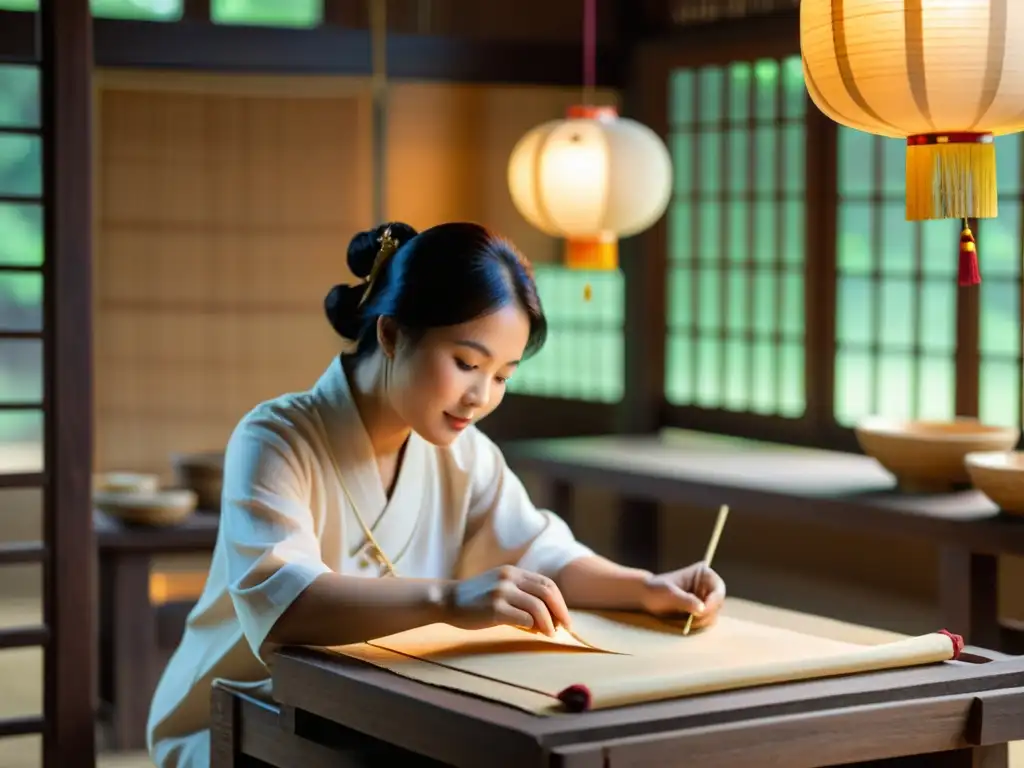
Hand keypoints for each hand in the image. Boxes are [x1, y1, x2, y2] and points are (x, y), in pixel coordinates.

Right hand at [444, 565, 571, 636]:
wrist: (447, 600)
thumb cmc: (475, 600)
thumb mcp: (499, 587)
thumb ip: (521, 596)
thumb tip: (546, 620)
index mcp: (513, 572)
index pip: (547, 584)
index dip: (560, 602)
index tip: (564, 617)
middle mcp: (510, 578)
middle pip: (547, 593)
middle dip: (560, 612)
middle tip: (564, 627)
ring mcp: (502, 592)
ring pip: (538, 607)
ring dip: (548, 623)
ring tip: (549, 633)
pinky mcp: (494, 608)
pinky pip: (524, 618)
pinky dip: (533, 627)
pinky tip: (533, 632)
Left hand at [641, 562, 725, 629]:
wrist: (645, 596)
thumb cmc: (656, 590)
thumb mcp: (669, 594)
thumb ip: (686, 601)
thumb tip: (702, 609)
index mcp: (703, 574)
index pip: (718, 590)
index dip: (713, 603)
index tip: (701, 612)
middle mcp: (708, 586)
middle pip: (718, 605)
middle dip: (706, 614)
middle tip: (691, 619)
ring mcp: (705, 599)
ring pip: (713, 615)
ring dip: (701, 621)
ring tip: (684, 619)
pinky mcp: (701, 610)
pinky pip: (706, 621)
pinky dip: (698, 624)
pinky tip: (685, 622)